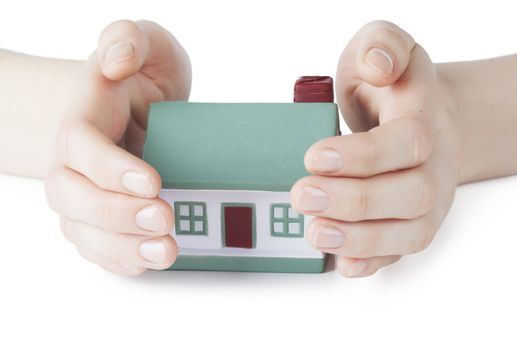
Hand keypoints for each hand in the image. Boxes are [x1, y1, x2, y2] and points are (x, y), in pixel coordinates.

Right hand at [45, 20, 190, 275]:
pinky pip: (100, 250)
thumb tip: (116, 61)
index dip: (110, 169)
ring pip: (85, 233)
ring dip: (123, 248)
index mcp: (81, 121)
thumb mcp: (146, 45)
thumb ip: (129, 40)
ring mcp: (84, 196)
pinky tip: (150, 260)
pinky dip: (123, 260)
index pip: (81, 148)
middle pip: (74, 198)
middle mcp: (74, 165)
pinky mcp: (100, 221)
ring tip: (166, 250)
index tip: (152, 180)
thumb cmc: (139, 80)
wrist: (130, 108)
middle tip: (163, 218)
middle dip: (117, 215)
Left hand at [290, 21, 461, 276]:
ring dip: (360, 240)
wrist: (424, 115)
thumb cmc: (393, 87)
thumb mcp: (382, 46)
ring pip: (409, 232)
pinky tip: (342, 262)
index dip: (363, 156)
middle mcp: (434, 163)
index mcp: (424, 116)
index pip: (407, 142)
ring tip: (315, 232)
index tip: (314, 156)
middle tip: (302, 196)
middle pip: (411, 194)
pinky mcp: (412, 221)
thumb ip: (380, 45)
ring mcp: (427, 198)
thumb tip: (377, 64)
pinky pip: (400, 252)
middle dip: (353, 202)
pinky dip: (372, 262)